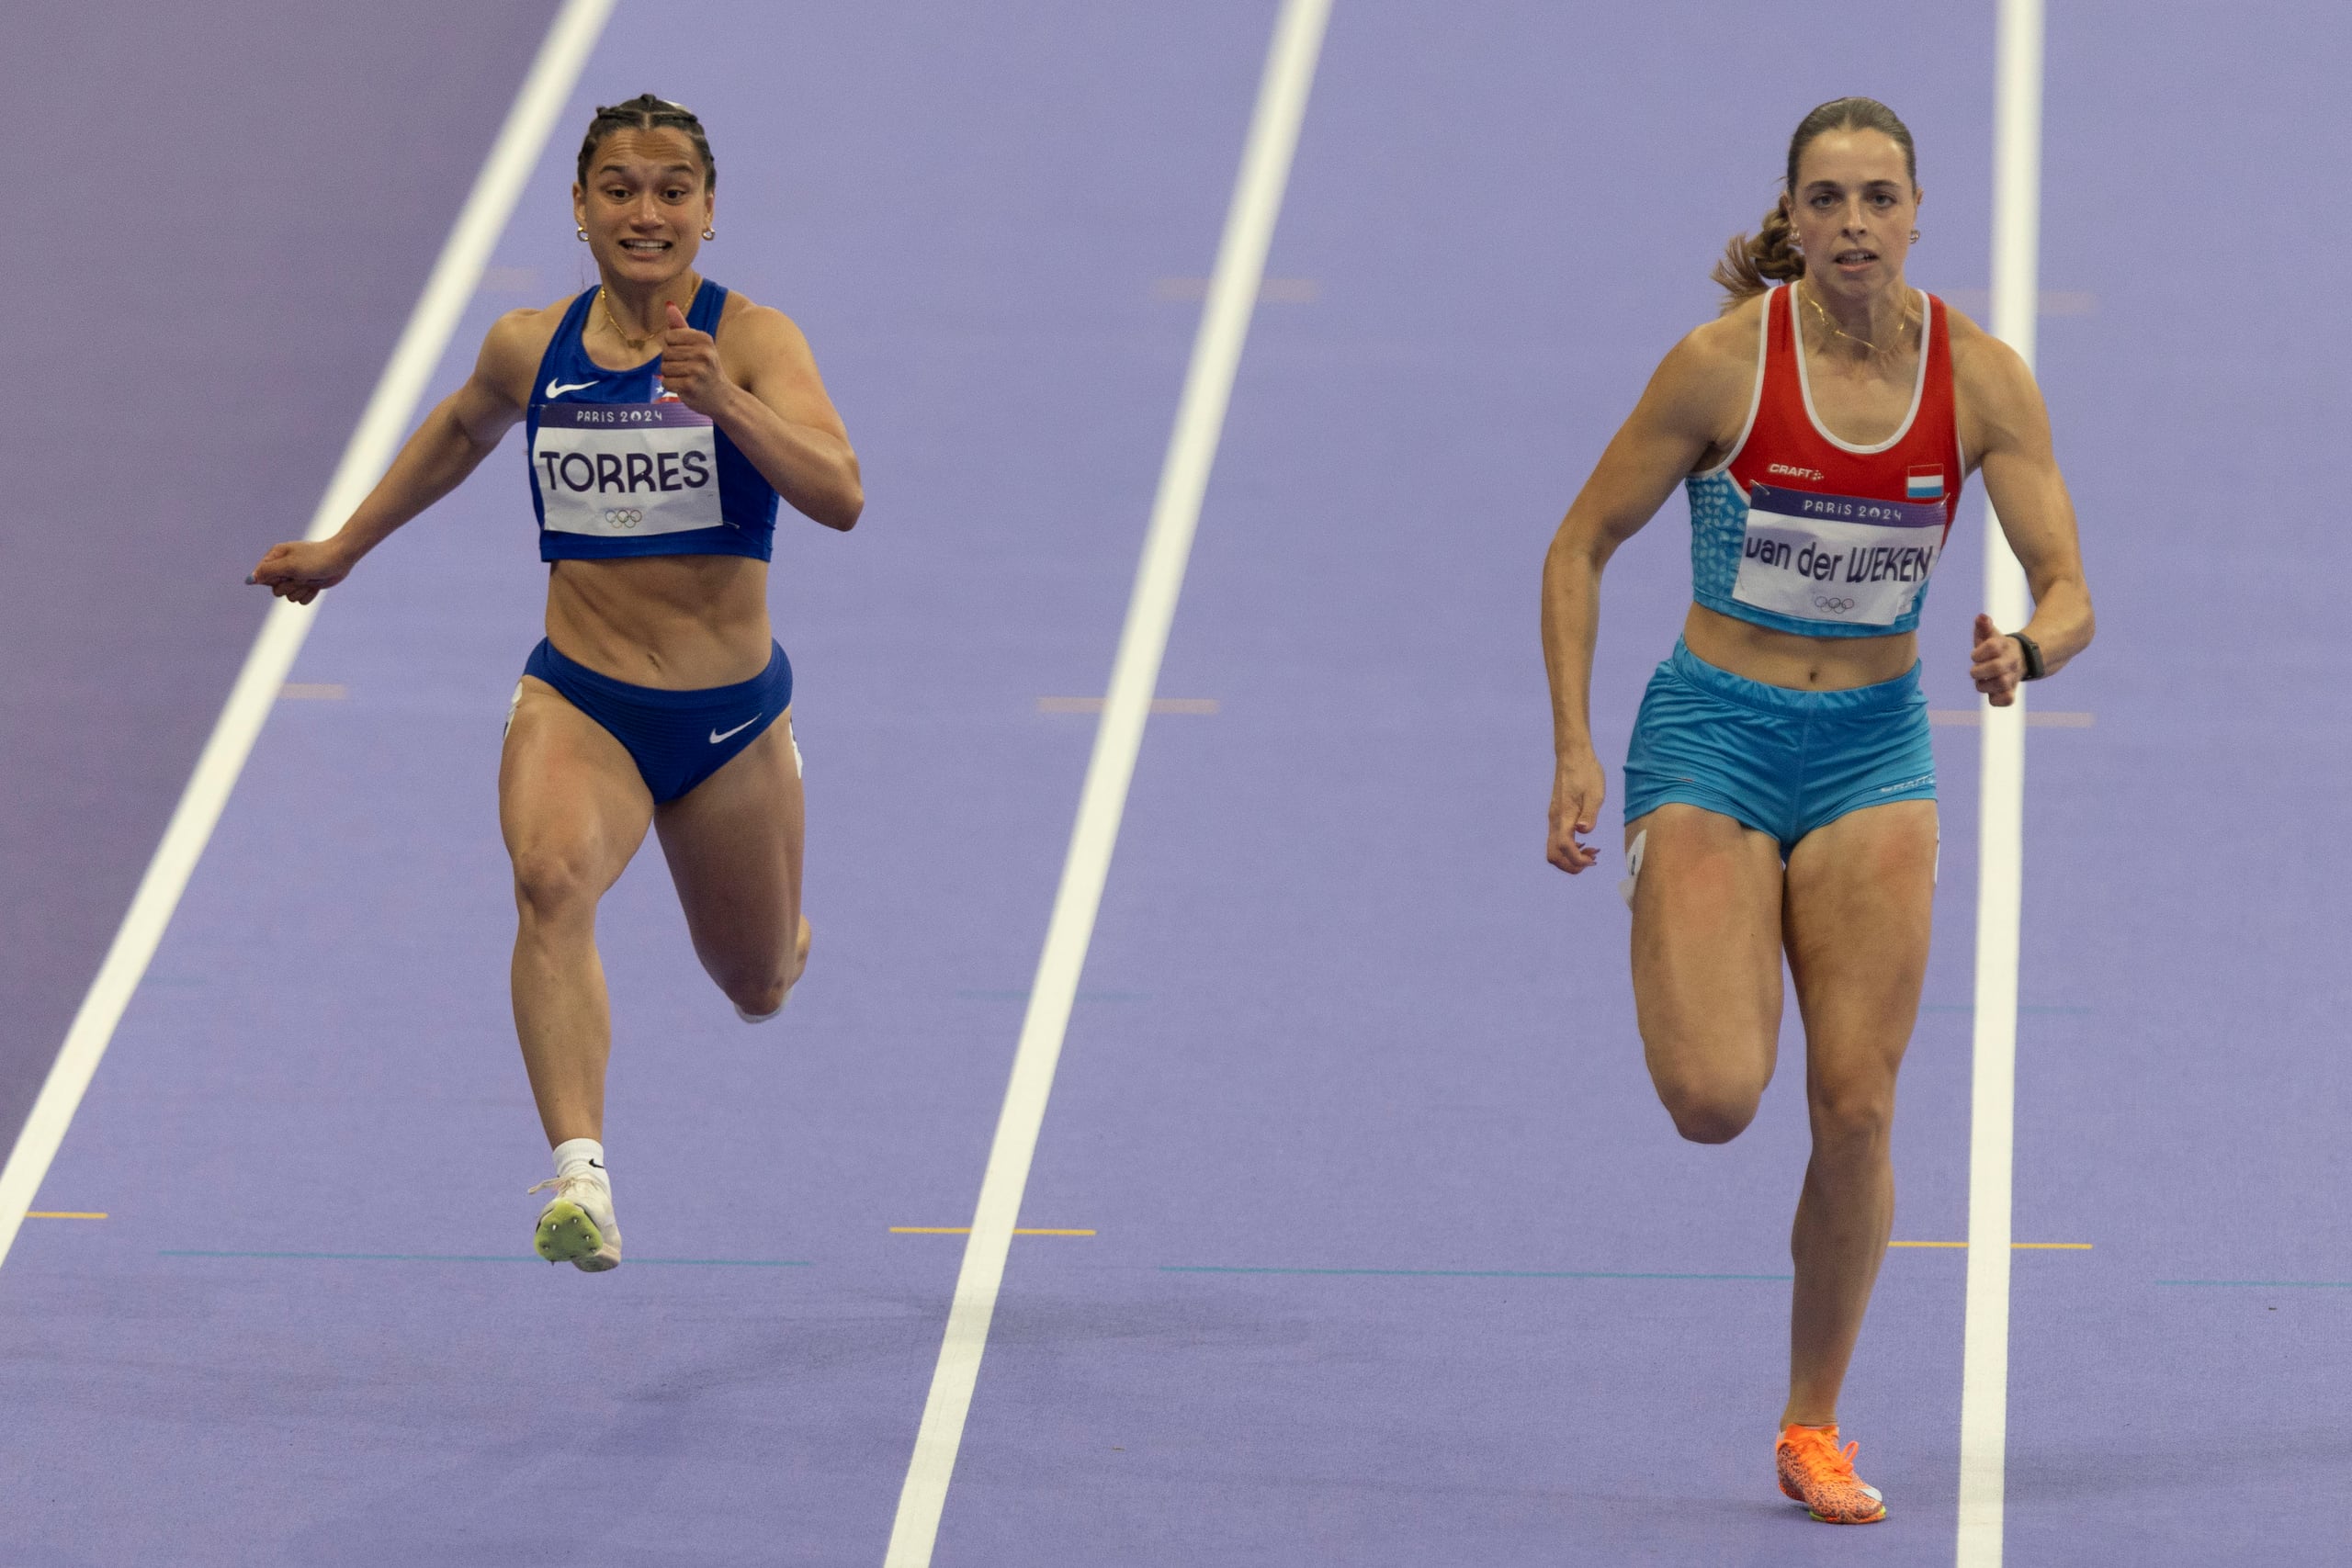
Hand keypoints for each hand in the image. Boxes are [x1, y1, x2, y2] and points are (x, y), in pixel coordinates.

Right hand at [246, 538, 353, 604]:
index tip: (286, 574)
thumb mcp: (289, 565)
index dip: (274, 579)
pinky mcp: (307, 585)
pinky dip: (309, 594)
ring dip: (300, 590)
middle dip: (289, 586)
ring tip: (310, 578)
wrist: (340, 559)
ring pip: (288, 597)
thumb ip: (267, 572)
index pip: (262, 575)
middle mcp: (284, 567)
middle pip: (275, 589)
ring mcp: (296, 577)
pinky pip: (300, 600)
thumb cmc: (315, 559)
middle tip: (301, 575)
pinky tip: (316, 584)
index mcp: (276, 556)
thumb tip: (249, 580)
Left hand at [659, 301, 729, 413]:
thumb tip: (668, 305)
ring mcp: (697, 370)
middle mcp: (703, 353)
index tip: (687, 355)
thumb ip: (681, 326)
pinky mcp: (690, 386)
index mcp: (704, 339)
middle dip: (671, 362)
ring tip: (686, 378)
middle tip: (688, 370)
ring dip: (671, 375)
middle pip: (665, 352)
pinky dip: (671, 386)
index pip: (669, 336)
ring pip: (664, 368)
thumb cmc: (707, 369)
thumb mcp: (699, 345)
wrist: (723, 398)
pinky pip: (666, 382)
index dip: (672, 347)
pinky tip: (685, 388)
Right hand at [1547, 751, 1606, 873]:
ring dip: (1570, 858)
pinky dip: (1569, 849)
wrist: (1572, 755)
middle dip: (1571, 865)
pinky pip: (1557, 840)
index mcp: (1564, 816)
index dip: (1578, 860)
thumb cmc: (1587, 772)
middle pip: (1553, 855)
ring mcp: (1554, 818)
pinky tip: (1584, 842)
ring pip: (1553, 849)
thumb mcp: (1595, 792)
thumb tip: (1584, 831)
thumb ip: (1590, 813)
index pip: (1565, 848)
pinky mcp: (1556, 815)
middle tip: (1592, 860)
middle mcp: (1555, 820)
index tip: (1593, 860)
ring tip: (1591, 852)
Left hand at [1971, 612, 2025, 705]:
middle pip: (1996, 667)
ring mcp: (2012, 677)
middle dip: (1979, 671)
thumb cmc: (1997, 647)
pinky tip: (1991, 694)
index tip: (1975, 655)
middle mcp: (2010, 661)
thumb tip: (1981, 617)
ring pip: (2001, 684)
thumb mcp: (1990, 634)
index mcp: (2003, 646)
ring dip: (1984, 685)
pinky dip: (1997, 700)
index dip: (1978, 652)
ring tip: (1982, 681)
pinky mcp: (2011, 692)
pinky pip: (2007, 700)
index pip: (1992, 646)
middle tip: (1975, 671)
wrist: (2021, 658)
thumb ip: (1983, 625)